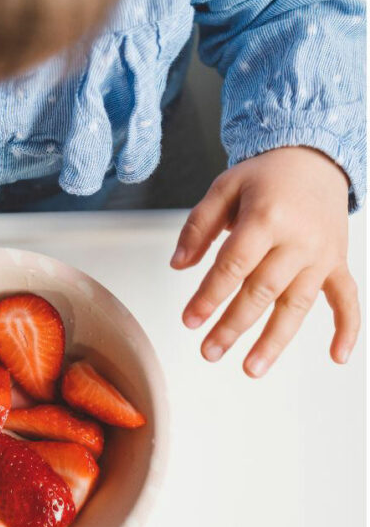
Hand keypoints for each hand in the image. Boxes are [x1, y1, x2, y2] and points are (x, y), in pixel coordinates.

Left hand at [171, 147, 359, 377]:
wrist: (315, 157)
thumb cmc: (265, 177)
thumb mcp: (223, 188)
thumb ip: (197, 227)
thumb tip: (178, 265)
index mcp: (267, 217)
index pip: (234, 265)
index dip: (210, 295)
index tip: (190, 320)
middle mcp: (299, 239)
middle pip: (263, 291)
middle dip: (233, 325)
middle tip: (208, 352)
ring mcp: (322, 254)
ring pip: (297, 304)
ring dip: (275, 340)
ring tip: (251, 369)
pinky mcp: (338, 262)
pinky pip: (347, 298)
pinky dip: (348, 328)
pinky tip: (338, 356)